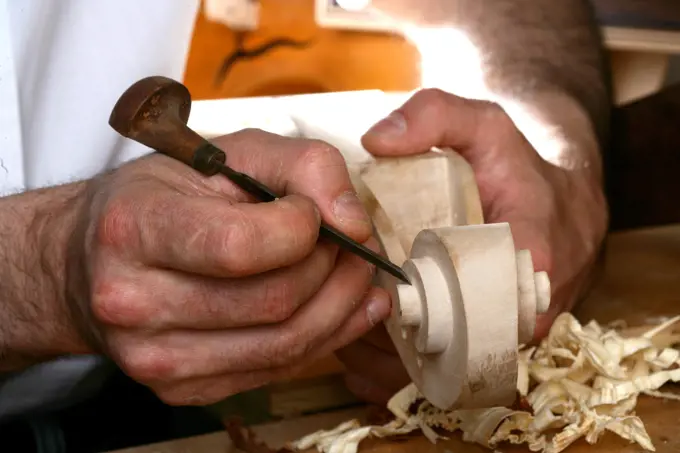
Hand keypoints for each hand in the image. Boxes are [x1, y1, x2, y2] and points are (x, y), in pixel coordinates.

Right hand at [63, 129, 390, 404]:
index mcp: (133, 228)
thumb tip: (355, 223)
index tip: (310, 213)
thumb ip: (302, 165)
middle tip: (351, 245)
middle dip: (333, 268)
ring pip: (284, 344)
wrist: (90, 262)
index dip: (301, 228)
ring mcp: (155, 357)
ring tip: (356, 274)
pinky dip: (325, 338)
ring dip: (340, 306)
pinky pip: (276, 370)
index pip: (240, 245)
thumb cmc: (163, 198)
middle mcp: (132, 301)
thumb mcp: (226, 153)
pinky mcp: (182, 390)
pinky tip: (344, 309)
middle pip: (273, 301)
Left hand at [336, 88, 607, 403]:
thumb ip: (435, 116)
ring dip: (382, 354)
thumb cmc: (515, 166)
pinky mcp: (491, 351)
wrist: (556, 203)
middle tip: (341, 299)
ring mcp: (508, 339)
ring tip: (342, 318)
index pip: (469, 301)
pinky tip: (361, 339)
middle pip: (444, 346)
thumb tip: (376, 141)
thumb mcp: (483, 125)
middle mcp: (525, 314)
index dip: (410, 296)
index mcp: (529, 259)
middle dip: (386, 331)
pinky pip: (436, 377)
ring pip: (435, 370)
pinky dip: (393, 366)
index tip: (370, 276)